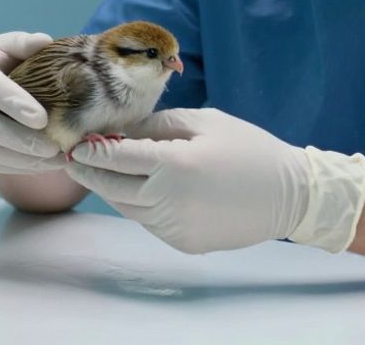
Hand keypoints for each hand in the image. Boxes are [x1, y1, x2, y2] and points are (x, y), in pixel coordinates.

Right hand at [0, 32, 63, 173]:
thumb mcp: (7, 45)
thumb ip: (25, 44)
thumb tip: (45, 41)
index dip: (13, 104)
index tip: (43, 119)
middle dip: (19, 140)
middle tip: (53, 148)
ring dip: (18, 159)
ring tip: (51, 160)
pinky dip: (9, 166)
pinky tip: (35, 165)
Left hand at [66, 108, 364, 253]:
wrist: (290, 195)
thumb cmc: (249, 149)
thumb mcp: (205, 121)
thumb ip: (158, 125)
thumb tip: (121, 132)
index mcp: (175, 164)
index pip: (117, 158)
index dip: (91, 151)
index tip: (74, 143)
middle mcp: (170, 200)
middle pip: (112, 188)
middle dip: (90, 173)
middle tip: (74, 159)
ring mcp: (176, 227)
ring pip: (127, 208)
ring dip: (113, 189)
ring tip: (105, 171)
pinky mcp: (184, 243)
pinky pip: (149, 222)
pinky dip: (140, 205)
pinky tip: (144, 188)